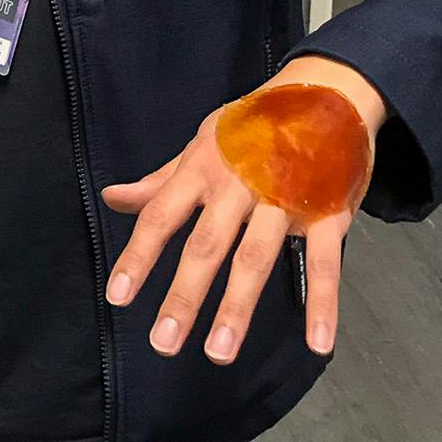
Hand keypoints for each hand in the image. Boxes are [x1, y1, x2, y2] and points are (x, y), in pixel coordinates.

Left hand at [101, 56, 386, 364]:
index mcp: (202, 169)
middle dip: (184, 294)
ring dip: (238, 307)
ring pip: (256, 258)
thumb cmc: (254, 124)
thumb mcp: (202, 143)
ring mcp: (284, 198)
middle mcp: (237, 185)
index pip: (161, 216)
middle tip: (163, 342)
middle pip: (206, 245)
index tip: (118, 296)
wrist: (326, 90)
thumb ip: (160, 181)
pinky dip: (322, 303)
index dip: (138, 256)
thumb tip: (112, 199)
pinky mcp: (328, 211)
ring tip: (219, 351)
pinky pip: (325, 262)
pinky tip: (318, 344)